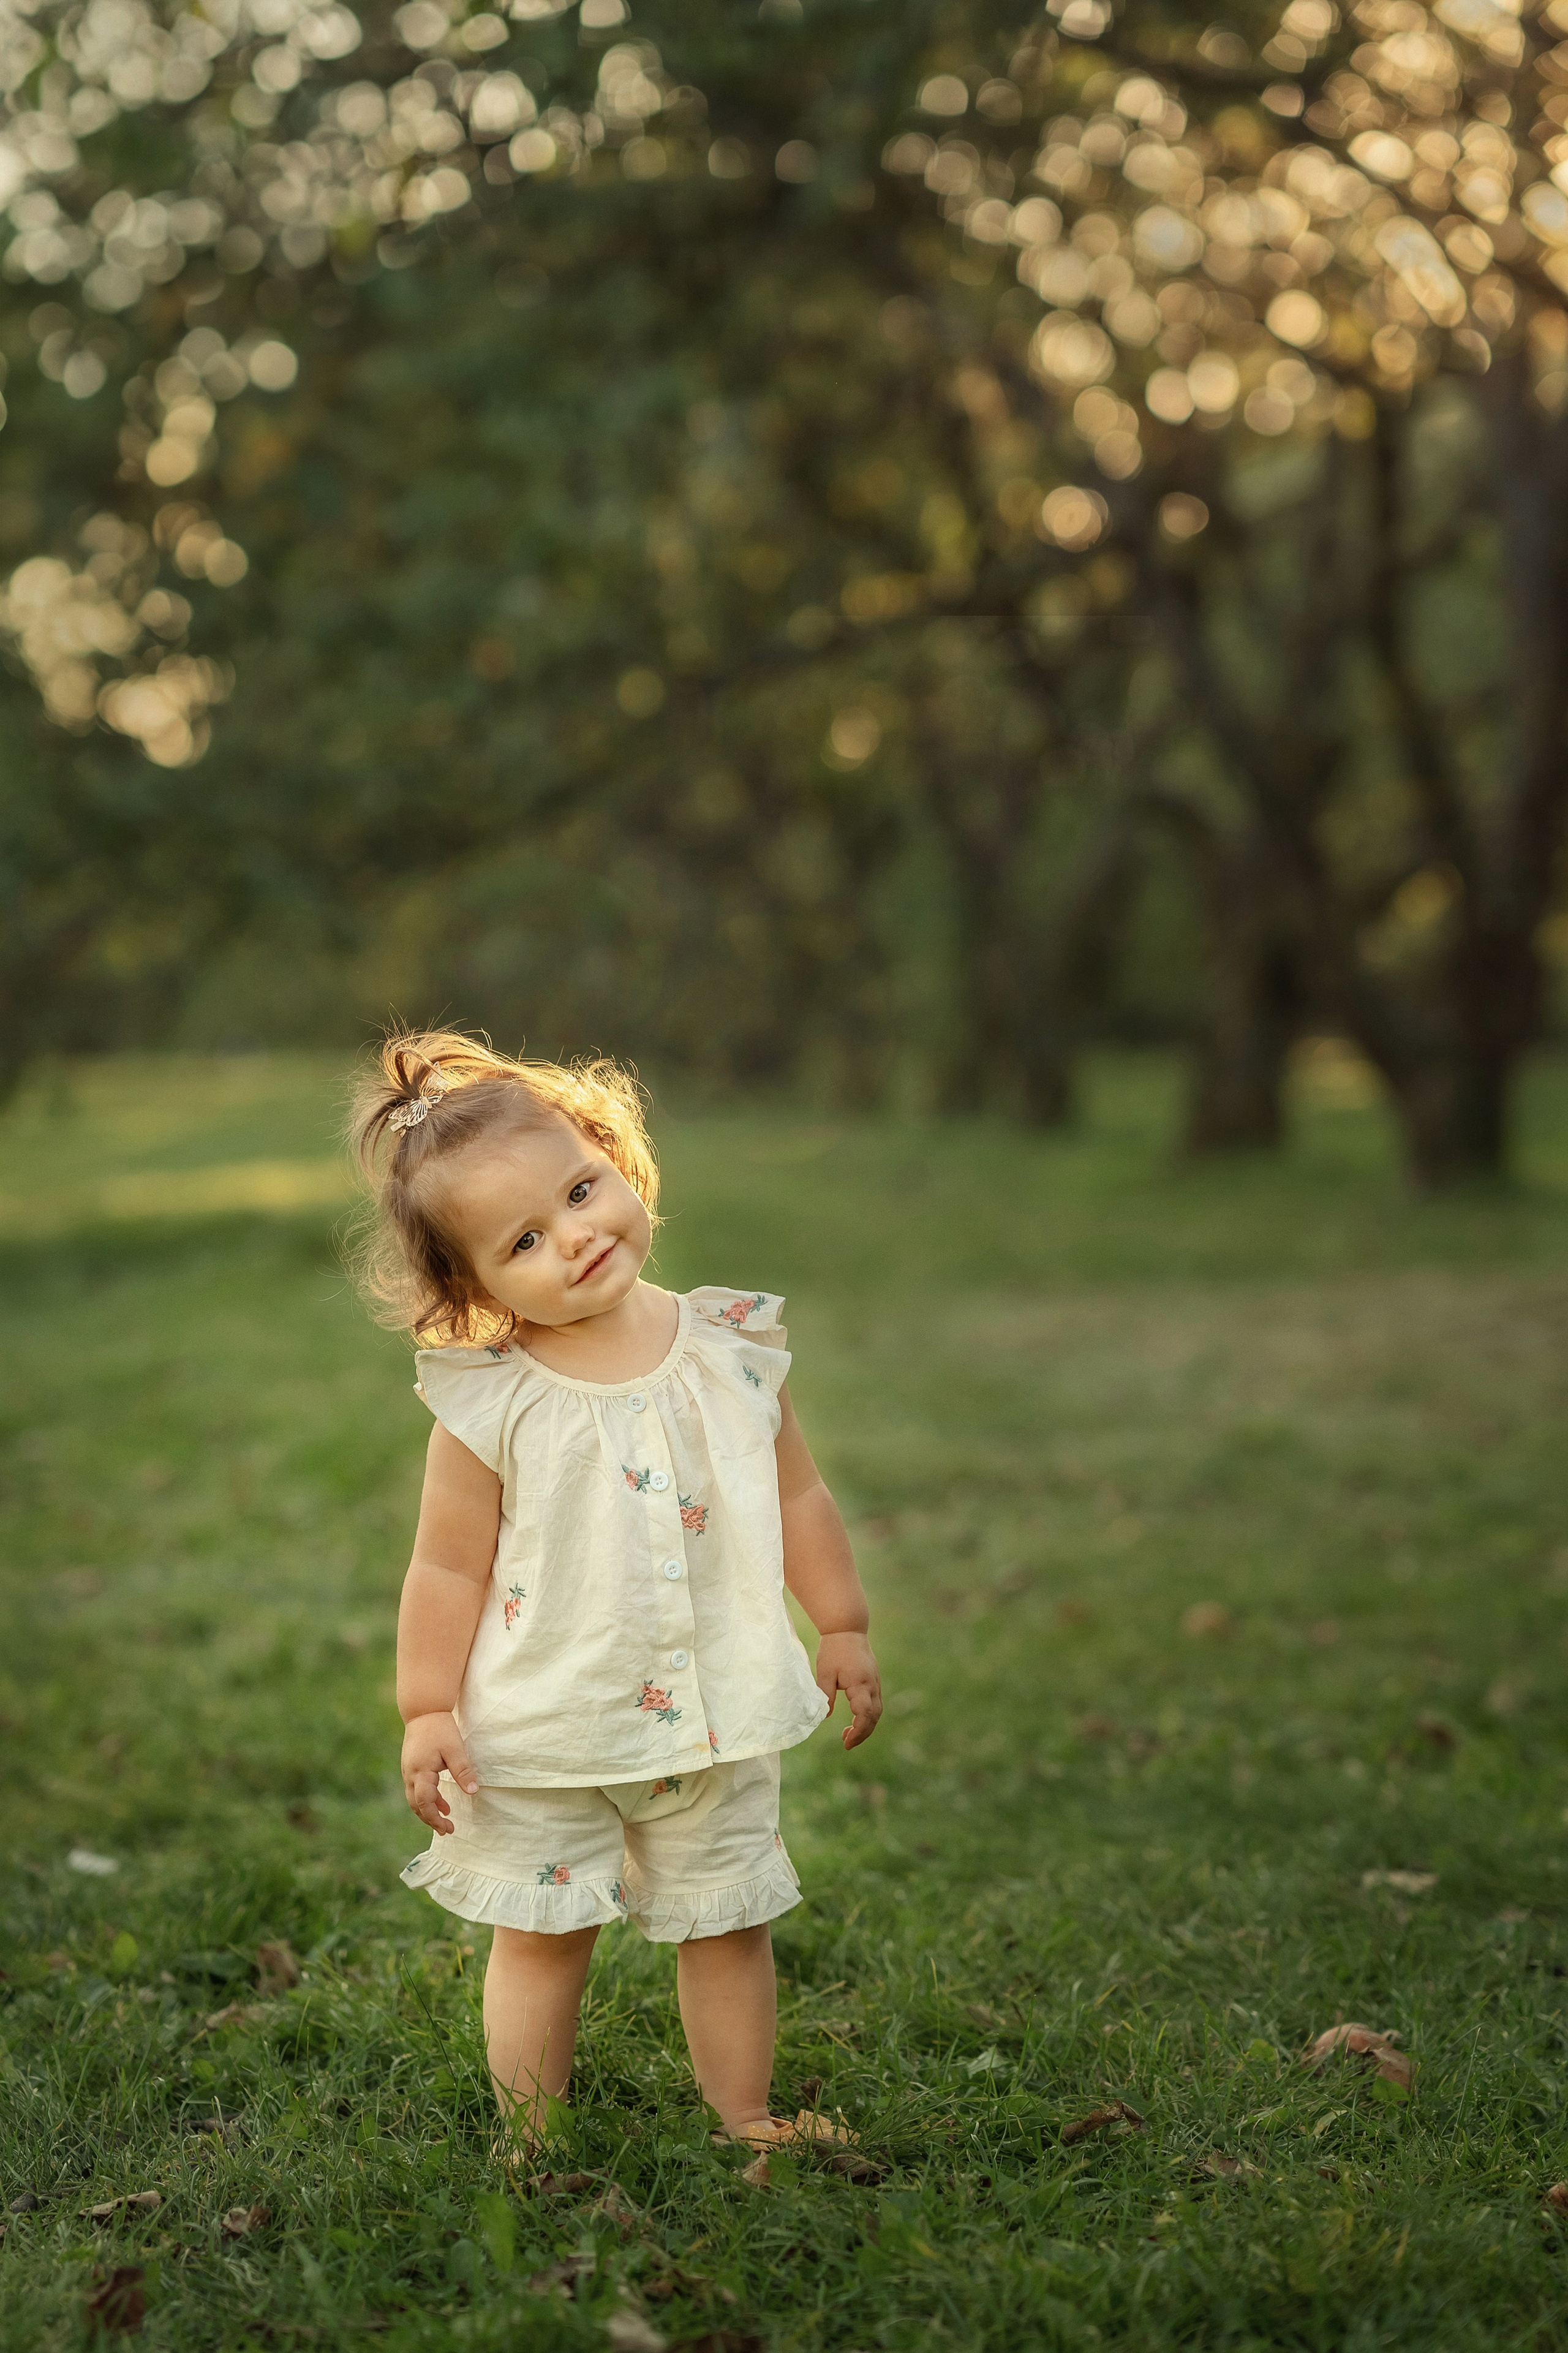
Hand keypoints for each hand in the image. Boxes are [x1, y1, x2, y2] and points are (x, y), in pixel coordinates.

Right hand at [401, 1711, 478, 1832]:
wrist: (423, 1710)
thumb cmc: (440, 1729)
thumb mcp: (455, 1749)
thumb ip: (463, 1771)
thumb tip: (473, 1791)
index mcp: (420, 1772)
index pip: (425, 1803)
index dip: (435, 1818)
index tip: (448, 1827)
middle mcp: (410, 1774)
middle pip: (417, 1805)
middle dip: (431, 1819)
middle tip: (447, 1830)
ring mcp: (408, 1770)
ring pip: (415, 1798)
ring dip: (429, 1810)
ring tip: (446, 1819)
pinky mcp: (411, 1766)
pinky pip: (417, 1789)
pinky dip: (428, 1798)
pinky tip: (442, 1802)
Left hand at [814, 1632, 882, 1750]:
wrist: (847, 1628)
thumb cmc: (834, 1649)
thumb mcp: (825, 1673)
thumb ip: (827, 1695)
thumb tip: (826, 1716)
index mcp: (861, 1684)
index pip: (865, 1715)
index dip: (858, 1732)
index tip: (846, 1743)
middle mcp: (872, 1685)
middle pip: (874, 1717)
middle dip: (862, 1734)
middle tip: (846, 1743)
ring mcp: (875, 1682)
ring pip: (876, 1711)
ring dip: (865, 1725)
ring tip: (847, 1734)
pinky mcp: (873, 1680)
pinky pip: (874, 1703)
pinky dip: (866, 1715)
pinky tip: (854, 1719)